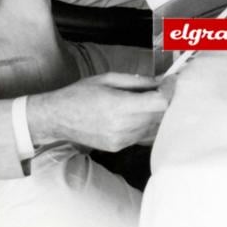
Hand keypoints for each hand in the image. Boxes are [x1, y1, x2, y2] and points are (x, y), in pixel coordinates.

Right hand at [27, 73, 169, 151]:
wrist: (57, 118)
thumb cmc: (80, 94)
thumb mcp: (108, 79)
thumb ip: (138, 81)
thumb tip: (162, 80)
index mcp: (119, 106)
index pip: (159, 102)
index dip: (169, 90)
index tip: (170, 80)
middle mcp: (123, 127)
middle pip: (161, 115)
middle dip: (167, 100)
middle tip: (164, 87)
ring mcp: (122, 140)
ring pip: (155, 127)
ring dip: (159, 113)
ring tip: (152, 99)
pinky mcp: (120, 147)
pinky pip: (144, 136)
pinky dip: (149, 124)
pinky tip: (142, 113)